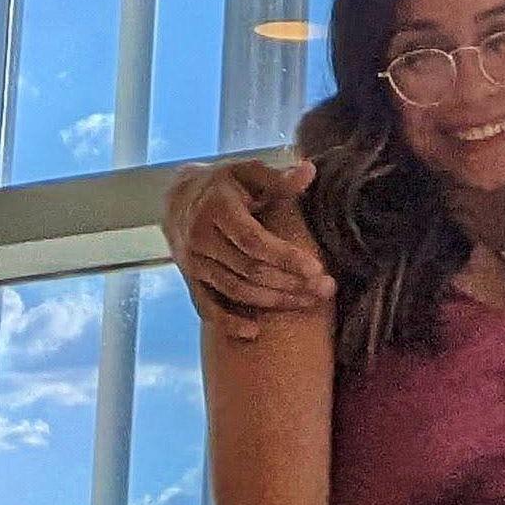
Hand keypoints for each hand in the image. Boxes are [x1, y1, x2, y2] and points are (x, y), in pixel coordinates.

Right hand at [164, 159, 331, 337]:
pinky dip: (228, 323)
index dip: (284, 257)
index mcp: (216, 208)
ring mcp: (193, 262)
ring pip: (235, 290)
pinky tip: (254, 332)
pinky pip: (207, 307)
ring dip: (274, 301)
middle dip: (290, 283)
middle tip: (326, 289)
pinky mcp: (190, 279)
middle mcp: (200, 237)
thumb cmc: (225, 183)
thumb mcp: (248, 171)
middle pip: (249, 270)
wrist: (178, 197)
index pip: (253, 240)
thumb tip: (309, 171)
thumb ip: (278, 178)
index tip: (316, 268)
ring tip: (310, 302)